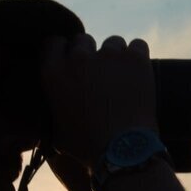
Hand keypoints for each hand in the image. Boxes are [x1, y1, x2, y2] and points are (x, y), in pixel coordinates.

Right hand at [38, 32, 159, 182]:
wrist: (123, 150)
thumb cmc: (87, 146)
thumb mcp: (55, 130)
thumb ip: (52, 109)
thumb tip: (53, 106)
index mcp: (54, 72)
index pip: (53, 42)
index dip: (64, 51)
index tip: (71, 61)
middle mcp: (78, 58)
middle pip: (83, 39)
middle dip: (90, 53)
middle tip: (98, 73)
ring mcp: (108, 55)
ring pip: (113, 43)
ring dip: (116, 56)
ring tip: (122, 78)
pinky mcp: (135, 58)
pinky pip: (138, 45)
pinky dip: (138, 58)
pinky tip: (139, 74)